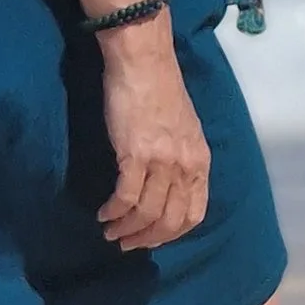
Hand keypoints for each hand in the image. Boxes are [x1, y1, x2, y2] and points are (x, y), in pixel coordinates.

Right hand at [96, 25, 210, 250]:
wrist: (143, 60)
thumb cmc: (160, 90)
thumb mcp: (183, 130)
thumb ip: (180, 159)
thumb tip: (165, 187)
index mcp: (200, 161)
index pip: (195, 214)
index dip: (172, 234)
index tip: (152, 239)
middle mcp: (185, 165)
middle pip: (170, 220)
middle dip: (147, 239)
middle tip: (126, 243)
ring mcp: (162, 161)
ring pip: (147, 213)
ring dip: (126, 229)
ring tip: (111, 231)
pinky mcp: (135, 154)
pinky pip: (126, 197)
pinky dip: (114, 212)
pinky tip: (104, 214)